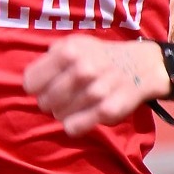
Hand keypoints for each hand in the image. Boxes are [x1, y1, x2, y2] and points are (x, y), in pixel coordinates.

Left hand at [24, 37, 166, 136]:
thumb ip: (50, 58)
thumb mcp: (76, 45)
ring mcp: (96, 91)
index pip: (30, 83)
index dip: (37, 86)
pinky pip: (74, 128)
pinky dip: (75, 125)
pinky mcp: (108, 110)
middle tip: (65, 97)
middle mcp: (82, 69)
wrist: (143, 65)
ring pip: (58, 116)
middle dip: (51, 102)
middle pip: (43, 102)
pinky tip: (83, 117)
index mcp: (69, 51)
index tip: (48, 86)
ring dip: (65, 113)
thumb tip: (30, 82)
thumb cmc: (101, 56)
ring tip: (77, 105)